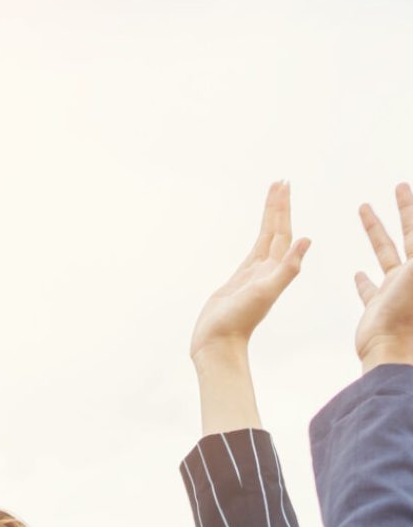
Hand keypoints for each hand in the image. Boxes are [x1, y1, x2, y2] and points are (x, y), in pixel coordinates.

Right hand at [190, 181, 309, 367]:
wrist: (219, 344)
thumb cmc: (239, 322)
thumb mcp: (265, 292)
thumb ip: (288, 268)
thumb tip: (308, 239)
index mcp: (275, 269)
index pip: (283, 232)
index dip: (283, 209)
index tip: (283, 185)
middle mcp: (268, 270)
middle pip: (276, 231)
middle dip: (278, 206)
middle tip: (280, 182)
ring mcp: (254, 275)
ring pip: (265, 239)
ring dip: (269, 218)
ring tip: (271, 197)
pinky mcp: (239, 282)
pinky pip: (254, 252)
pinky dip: (260, 238)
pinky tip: (262, 233)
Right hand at [354, 187, 412, 371]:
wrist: (391, 351)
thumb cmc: (408, 314)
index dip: (412, 207)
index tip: (405, 186)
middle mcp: (411, 275)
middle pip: (407, 234)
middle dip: (403, 210)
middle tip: (398, 187)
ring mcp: (395, 290)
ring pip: (385, 254)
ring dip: (376, 232)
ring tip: (365, 211)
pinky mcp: (377, 307)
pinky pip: (370, 289)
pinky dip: (364, 281)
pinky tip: (358, 273)